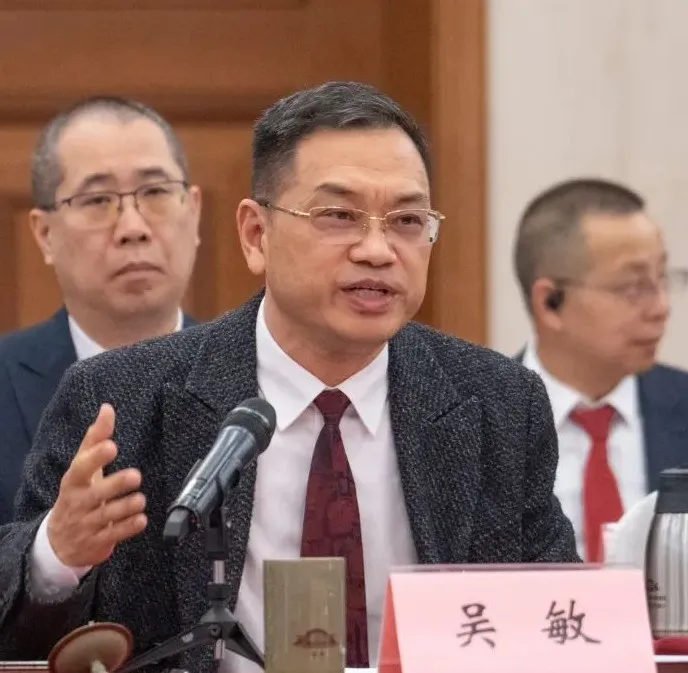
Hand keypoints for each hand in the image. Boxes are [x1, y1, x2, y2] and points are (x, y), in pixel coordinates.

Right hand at [47, 403, 147, 567]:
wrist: (59, 542)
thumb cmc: (77, 495)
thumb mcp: (82, 467)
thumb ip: (96, 439)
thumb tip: (107, 408)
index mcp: (73, 482)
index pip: (80, 467)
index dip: (95, 457)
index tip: (111, 446)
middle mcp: (78, 503)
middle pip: (95, 494)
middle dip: (115, 484)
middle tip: (136, 475)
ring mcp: (86, 525)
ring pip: (106, 516)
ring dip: (125, 507)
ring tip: (140, 499)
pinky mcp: (97, 543)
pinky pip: (113, 536)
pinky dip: (128, 528)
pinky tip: (141, 520)